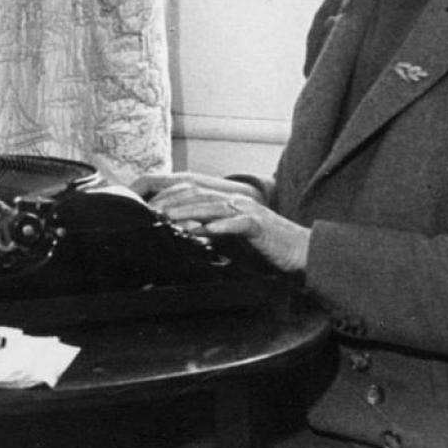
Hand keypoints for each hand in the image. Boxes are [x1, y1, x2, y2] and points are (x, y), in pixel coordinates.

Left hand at [132, 174, 309, 273]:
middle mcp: (235, 202)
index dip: (169, 198)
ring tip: (168, 219)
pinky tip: (204, 231)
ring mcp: (248, 212)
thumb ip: (210, 233)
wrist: (298, 254)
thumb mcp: (231, 240)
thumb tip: (184, 232)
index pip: (193, 194)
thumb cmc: (264, 249)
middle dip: (172, 202)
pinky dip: (220, 226)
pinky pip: (238, 223)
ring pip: (213, 206)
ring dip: (189, 212)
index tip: (148, 209)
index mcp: (226, 203)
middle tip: (151, 212)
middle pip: (198, 195)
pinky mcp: (260, 226)